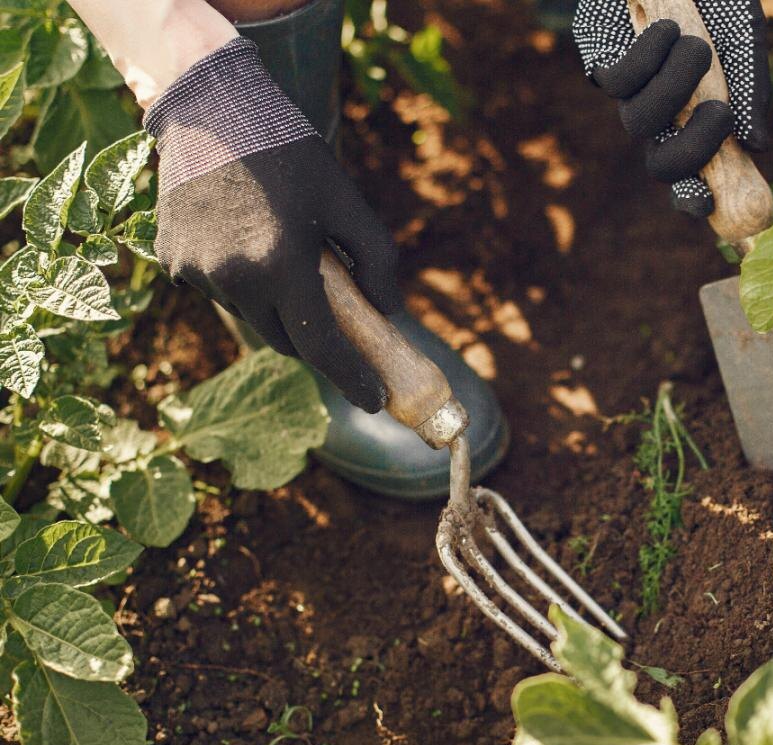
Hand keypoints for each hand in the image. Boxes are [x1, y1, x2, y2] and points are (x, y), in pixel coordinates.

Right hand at [146, 38, 401, 412]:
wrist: (211, 107)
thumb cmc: (288, 152)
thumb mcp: (346, 201)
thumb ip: (376, 260)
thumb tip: (390, 310)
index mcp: (281, 266)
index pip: (321, 348)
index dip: (351, 379)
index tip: (374, 399)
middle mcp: (233, 278)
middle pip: (286, 340)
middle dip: (315, 341)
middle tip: (340, 327)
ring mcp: (195, 272)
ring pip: (250, 315)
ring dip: (275, 306)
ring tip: (285, 259)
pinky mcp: (171, 260)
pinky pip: (217, 291)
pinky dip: (240, 282)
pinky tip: (246, 242)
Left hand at [573, 0, 769, 216]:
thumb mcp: (743, 37)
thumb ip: (753, 87)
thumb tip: (760, 144)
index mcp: (697, 118)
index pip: (692, 175)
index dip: (693, 197)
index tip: (708, 206)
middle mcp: (662, 114)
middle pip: (662, 165)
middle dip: (691, 151)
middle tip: (721, 113)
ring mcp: (630, 92)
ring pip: (642, 122)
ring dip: (674, 89)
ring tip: (697, 46)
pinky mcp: (600, 62)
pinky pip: (618, 83)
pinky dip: (648, 60)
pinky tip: (668, 30)